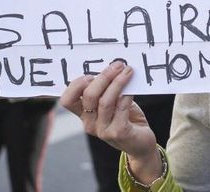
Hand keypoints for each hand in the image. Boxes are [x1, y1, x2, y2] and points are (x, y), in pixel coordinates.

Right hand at [61, 62, 163, 182]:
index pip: (67, 100)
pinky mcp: (118, 132)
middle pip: (89, 96)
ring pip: (105, 101)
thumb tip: (112, 67)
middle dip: (104, 76)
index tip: (91, 73)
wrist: (141, 143)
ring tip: (128, 71)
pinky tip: (132, 87)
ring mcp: (103, 130)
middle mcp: (90, 123)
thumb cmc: (126, 118)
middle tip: (118, 65)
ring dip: (118, 82)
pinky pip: (121, 107)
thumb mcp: (113, 102)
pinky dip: (126, 94)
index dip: (75, 85)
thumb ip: (107, 89)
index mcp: (84, 114)